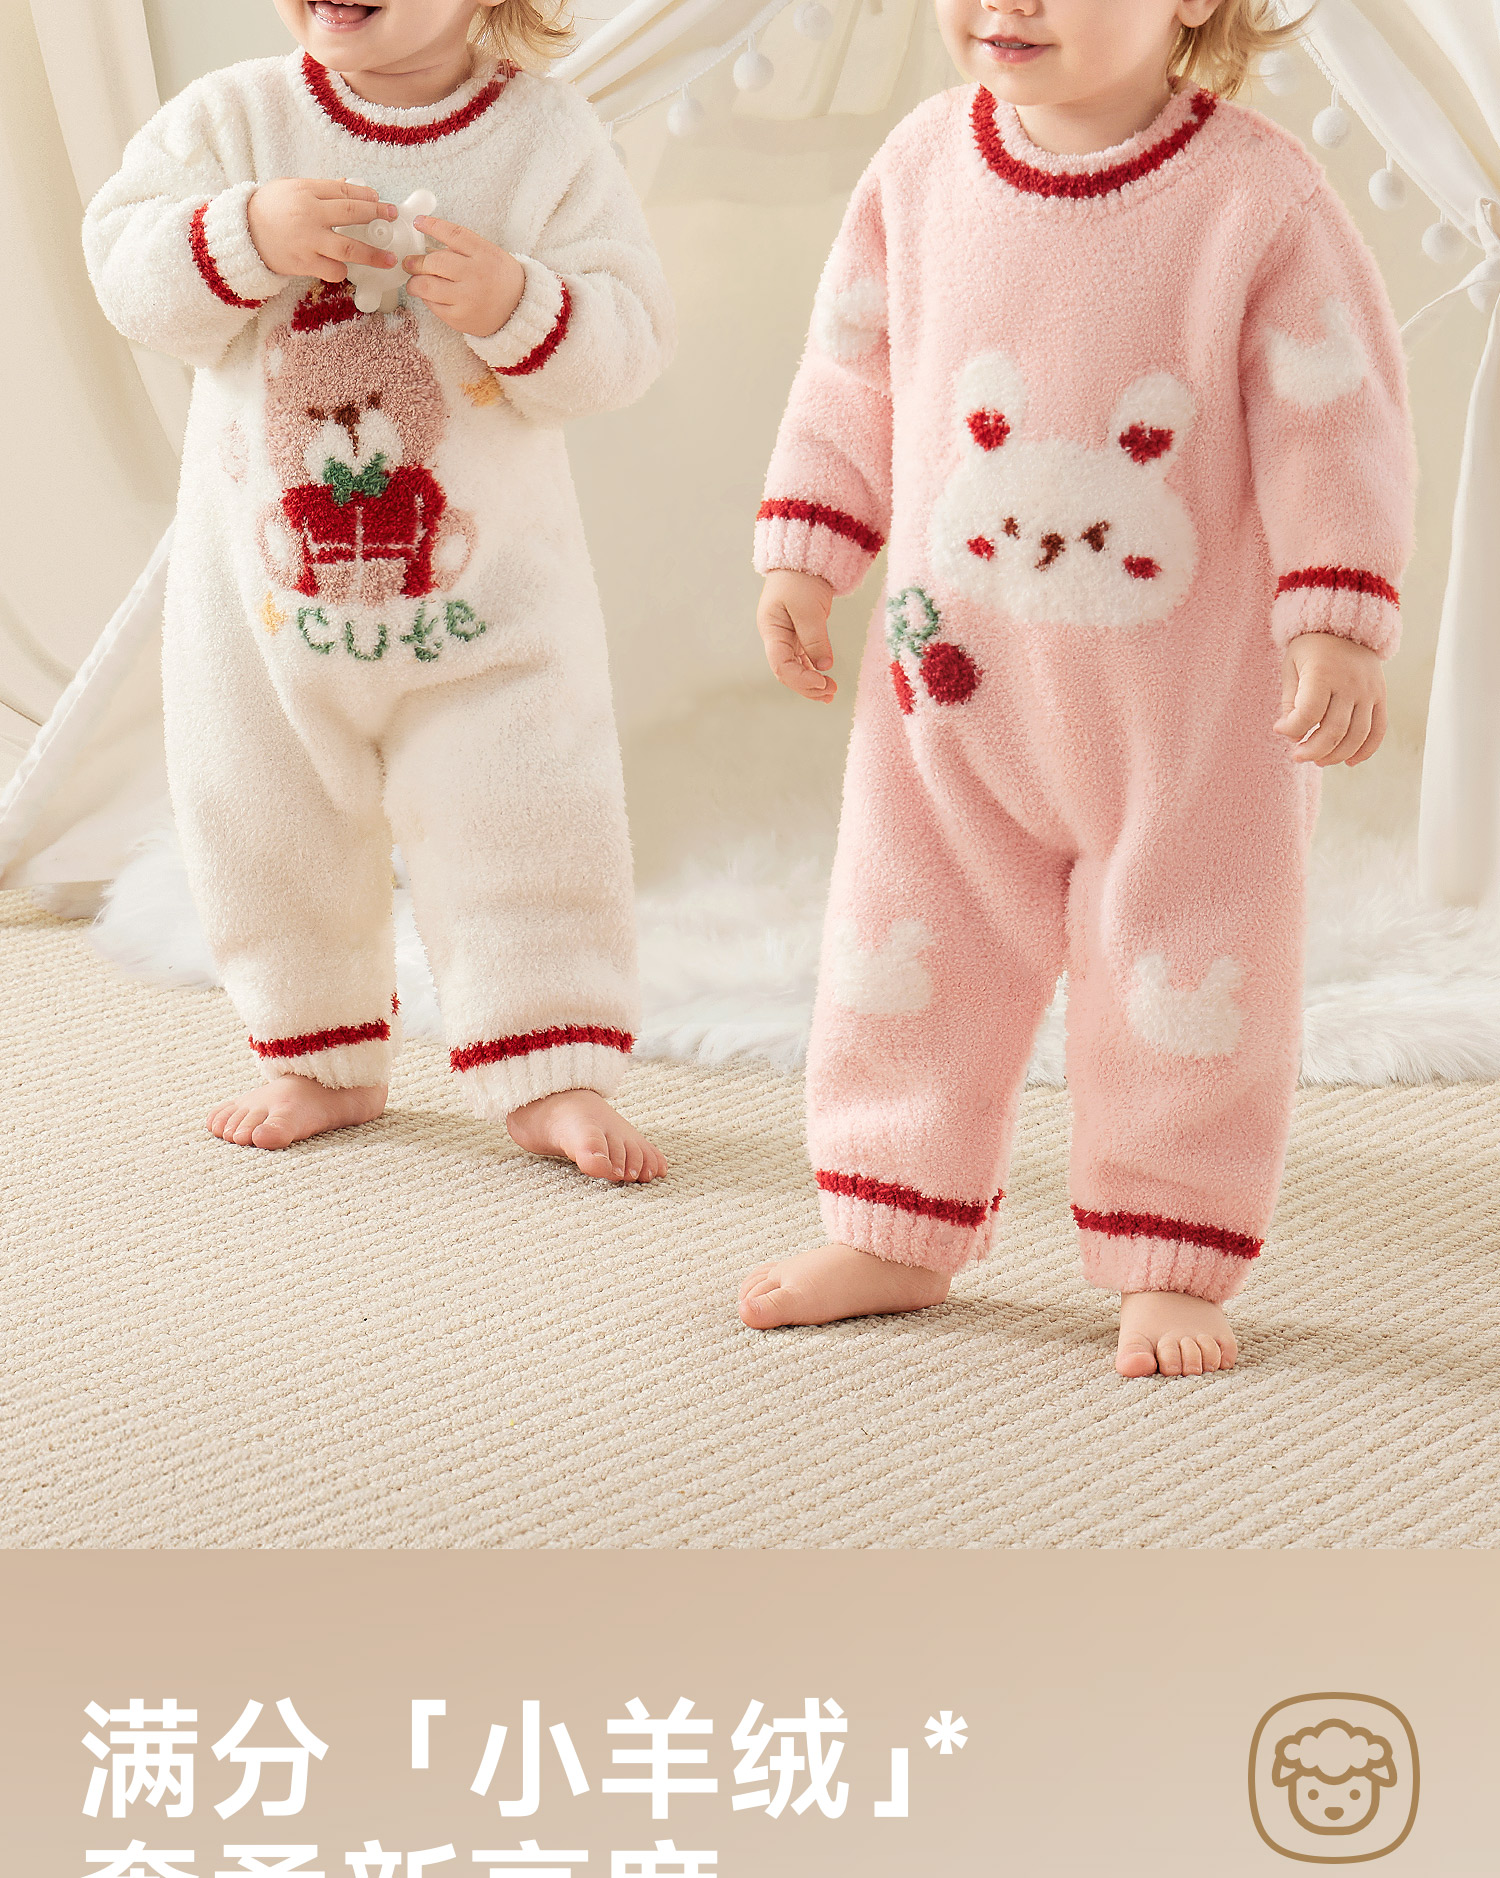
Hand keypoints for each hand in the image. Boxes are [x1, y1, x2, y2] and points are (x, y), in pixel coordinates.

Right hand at [246, 178, 396, 280]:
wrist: (243, 234)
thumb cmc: (269, 209)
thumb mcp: (291, 188)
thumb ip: (321, 189)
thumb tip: (352, 187)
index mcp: (306, 191)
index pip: (345, 191)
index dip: (368, 197)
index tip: (382, 202)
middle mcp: (309, 215)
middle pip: (353, 214)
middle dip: (377, 216)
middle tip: (393, 219)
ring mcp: (308, 241)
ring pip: (349, 248)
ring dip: (372, 255)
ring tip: (388, 259)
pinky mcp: (304, 264)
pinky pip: (333, 270)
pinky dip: (343, 270)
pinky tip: (346, 268)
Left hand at [404, 215, 525, 336]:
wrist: (519, 311)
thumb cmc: (500, 279)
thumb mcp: (489, 254)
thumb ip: (462, 248)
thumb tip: (427, 246)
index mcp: (484, 254)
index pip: (453, 234)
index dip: (431, 226)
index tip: (418, 222)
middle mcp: (475, 275)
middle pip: (434, 262)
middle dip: (416, 262)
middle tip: (410, 262)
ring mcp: (467, 298)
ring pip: (427, 286)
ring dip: (414, 282)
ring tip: (415, 281)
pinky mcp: (459, 318)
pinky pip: (433, 305)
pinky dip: (427, 298)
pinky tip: (431, 296)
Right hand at [758, 569, 836, 701]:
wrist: (804, 559)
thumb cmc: (800, 578)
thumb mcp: (808, 607)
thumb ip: (815, 638)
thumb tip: (824, 666)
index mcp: (772, 630)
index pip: (781, 665)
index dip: (801, 679)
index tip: (823, 682)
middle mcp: (776, 637)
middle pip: (787, 672)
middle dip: (808, 686)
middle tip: (831, 692)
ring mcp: (786, 637)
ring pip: (796, 668)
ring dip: (812, 683)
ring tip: (831, 693)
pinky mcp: (799, 634)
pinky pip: (804, 659)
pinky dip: (814, 671)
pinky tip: (826, 681)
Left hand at [1275, 631, 1386, 765]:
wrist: (1344, 625)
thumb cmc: (1310, 650)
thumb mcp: (1292, 667)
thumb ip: (1290, 702)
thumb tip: (1292, 736)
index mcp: (1323, 673)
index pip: (1309, 713)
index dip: (1292, 729)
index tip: (1280, 730)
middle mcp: (1350, 683)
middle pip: (1334, 730)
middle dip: (1313, 750)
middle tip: (1297, 756)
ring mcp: (1369, 690)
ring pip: (1357, 735)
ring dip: (1336, 755)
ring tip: (1318, 760)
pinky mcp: (1380, 696)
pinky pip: (1378, 729)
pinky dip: (1366, 750)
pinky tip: (1349, 761)